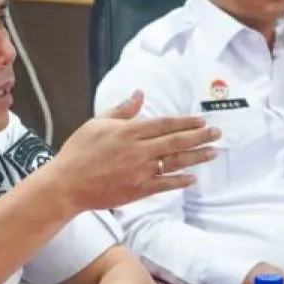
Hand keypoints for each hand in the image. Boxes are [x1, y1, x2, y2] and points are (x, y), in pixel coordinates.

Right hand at [50, 91, 219, 211]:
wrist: (67, 184)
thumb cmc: (78, 151)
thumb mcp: (97, 123)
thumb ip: (121, 110)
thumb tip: (139, 94)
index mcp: (128, 131)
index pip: (164, 124)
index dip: (185, 122)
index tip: (201, 120)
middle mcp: (137, 150)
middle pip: (175, 141)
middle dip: (199, 136)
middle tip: (217, 133)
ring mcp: (139, 171)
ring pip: (174, 162)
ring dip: (196, 157)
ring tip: (213, 152)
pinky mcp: (137, 190)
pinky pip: (164, 184)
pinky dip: (179, 181)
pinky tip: (192, 178)